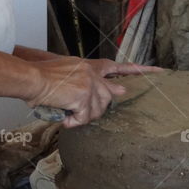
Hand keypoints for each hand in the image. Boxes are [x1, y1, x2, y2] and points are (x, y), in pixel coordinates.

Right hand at [27, 57, 161, 127]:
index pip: (118, 67)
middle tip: (83, 109)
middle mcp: (93, 74)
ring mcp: (90, 85)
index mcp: (89, 66)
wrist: (32, 78)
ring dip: (85, 116)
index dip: (138, 70)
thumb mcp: (66, 72)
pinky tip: (66, 119)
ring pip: (98, 109)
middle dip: (100, 106)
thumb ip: (82, 81)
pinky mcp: (83, 97)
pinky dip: (75, 122)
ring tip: (70, 114)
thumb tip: (92, 98)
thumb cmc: (41, 76)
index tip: (157, 70)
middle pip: (110, 95)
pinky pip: (85, 118)